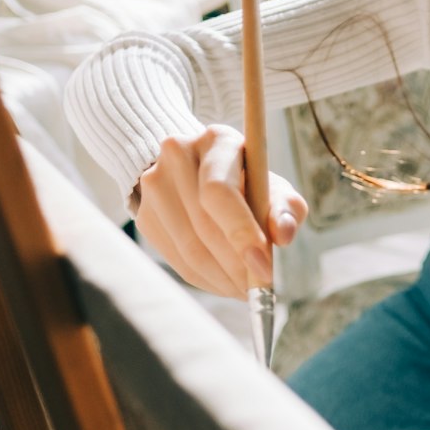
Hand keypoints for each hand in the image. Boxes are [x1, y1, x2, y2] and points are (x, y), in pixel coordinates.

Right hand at [135, 124, 307, 297]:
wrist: (203, 175)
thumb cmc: (249, 183)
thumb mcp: (274, 188)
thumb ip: (285, 209)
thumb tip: (283, 235)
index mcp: (216, 140)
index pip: (218, 191)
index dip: (241, 233)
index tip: (264, 269)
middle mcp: (177, 154)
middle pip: (203, 224)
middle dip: (236, 266)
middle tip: (260, 290)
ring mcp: (154, 184)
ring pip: (188, 247)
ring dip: (222, 278)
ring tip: (247, 289)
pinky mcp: (144, 214)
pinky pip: (175, 258)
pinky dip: (205, 279)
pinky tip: (226, 282)